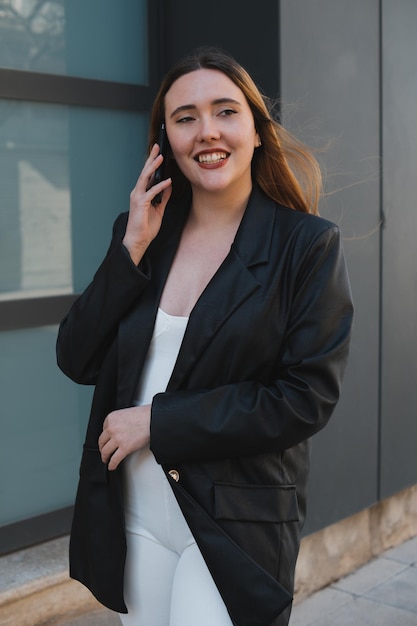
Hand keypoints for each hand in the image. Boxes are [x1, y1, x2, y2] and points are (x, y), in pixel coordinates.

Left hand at [98, 405, 150, 470]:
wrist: (154, 419)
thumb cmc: (145, 415)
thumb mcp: (127, 414)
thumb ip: (119, 422)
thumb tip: (119, 430)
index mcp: (111, 418)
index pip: (104, 430)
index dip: (106, 437)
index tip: (107, 440)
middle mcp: (112, 428)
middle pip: (102, 441)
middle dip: (102, 448)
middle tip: (104, 451)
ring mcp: (117, 438)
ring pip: (105, 451)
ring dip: (105, 457)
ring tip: (106, 459)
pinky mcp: (124, 448)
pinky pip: (114, 459)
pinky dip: (112, 464)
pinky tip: (112, 466)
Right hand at [123, 144, 171, 263]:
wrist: (138, 240)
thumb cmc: (145, 227)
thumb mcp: (159, 209)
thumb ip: (163, 197)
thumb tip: (169, 185)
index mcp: (141, 194)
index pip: (147, 175)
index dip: (152, 164)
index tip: (157, 153)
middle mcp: (137, 193)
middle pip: (144, 172)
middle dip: (151, 159)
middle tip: (156, 147)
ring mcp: (137, 198)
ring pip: (145, 178)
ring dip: (153, 167)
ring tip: (160, 157)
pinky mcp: (140, 204)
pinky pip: (152, 192)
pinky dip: (160, 186)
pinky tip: (168, 181)